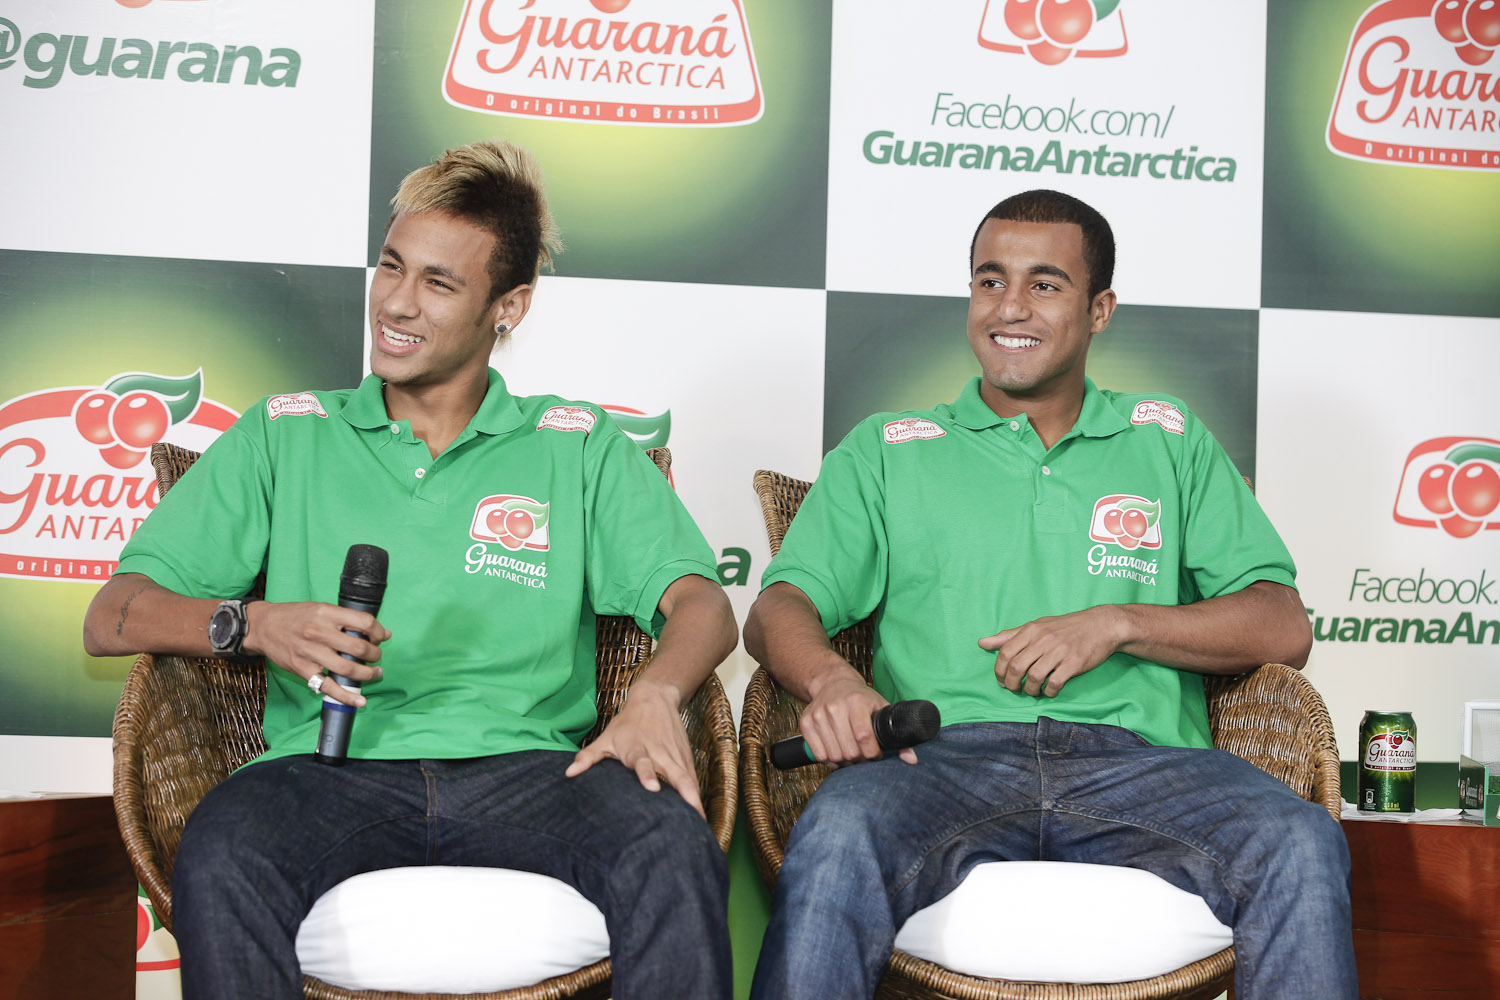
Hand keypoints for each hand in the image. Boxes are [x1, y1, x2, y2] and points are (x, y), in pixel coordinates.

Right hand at [242, 601, 388, 707]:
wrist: (262, 626)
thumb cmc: (294, 616)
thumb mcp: (320, 608)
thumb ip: (347, 618)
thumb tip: (381, 632)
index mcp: (326, 613)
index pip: (364, 622)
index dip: (379, 632)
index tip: (381, 637)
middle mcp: (319, 632)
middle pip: (360, 648)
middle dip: (375, 655)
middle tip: (376, 656)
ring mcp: (311, 653)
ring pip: (348, 668)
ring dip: (367, 674)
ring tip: (374, 673)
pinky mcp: (303, 670)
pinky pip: (328, 686)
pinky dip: (346, 696)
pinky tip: (360, 701)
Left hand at [565, 675, 703, 817]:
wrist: (654, 698)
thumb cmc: (627, 723)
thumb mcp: (606, 738)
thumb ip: (588, 757)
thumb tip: (568, 773)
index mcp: (638, 749)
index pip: (643, 763)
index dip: (648, 776)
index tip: (652, 789)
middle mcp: (660, 753)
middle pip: (676, 775)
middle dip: (685, 795)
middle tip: (691, 816)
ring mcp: (676, 756)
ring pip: (689, 780)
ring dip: (695, 800)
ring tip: (700, 823)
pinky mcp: (686, 758)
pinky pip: (693, 780)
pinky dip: (696, 796)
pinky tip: (698, 815)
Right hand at [798, 669, 916, 766]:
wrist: (833, 683)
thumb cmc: (861, 698)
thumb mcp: (881, 709)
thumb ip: (897, 735)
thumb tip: (912, 760)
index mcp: (856, 701)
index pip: (863, 736)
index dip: (872, 753)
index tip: (876, 754)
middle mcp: (834, 707)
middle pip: (848, 750)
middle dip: (859, 759)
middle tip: (864, 755)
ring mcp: (818, 715)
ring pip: (833, 755)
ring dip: (844, 761)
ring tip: (852, 754)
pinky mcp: (806, 723)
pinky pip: (818, 754)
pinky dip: (829, 760)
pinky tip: (837, 752)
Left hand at [979, 606, 1124, 697]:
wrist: (1101, 625)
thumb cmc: (1065, 627)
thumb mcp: (1036, 626)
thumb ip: (1009, 636)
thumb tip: (981, 643)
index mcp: (1031, 630)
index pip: (1005, 653)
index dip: (999, 671)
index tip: (1002, 680)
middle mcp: (1043, 640)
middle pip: (1016, 667)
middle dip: (1011, 684)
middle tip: (1015, 689)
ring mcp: (1059, 651)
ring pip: (1034, 677)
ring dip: (1030, 690)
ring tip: (1033, 691)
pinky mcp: (1074, 663)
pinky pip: (1055, 683)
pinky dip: (1049, 692)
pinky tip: (1050, 691)